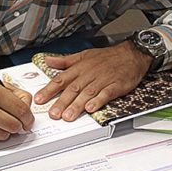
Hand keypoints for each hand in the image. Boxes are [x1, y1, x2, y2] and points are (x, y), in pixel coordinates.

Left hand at [34, 42, 151, 120]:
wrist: (131, 54)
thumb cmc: (108, 56)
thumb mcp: (84, 55)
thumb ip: (65, 61)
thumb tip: (48, 60)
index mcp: (80, 67)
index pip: (61, 79)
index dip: (49, 90)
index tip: (40, 99)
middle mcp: (89, 73)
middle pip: (73, 89)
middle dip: (61, 102)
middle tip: (53, 113)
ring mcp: (102, 79)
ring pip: (87, 93)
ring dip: (77, 105)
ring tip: (68, 116)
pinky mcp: (115, 85)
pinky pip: (105, 93)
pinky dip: (98, 101)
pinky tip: (91, 108)